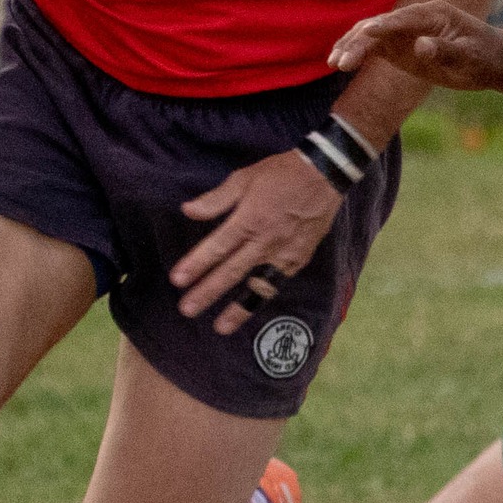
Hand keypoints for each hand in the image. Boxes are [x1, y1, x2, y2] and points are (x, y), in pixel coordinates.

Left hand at [171, 149, 343, 334]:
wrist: (324, 176)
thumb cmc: (281, 174)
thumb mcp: (244, 178)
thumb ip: (216, 199)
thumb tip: (188, 210)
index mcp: (249, 220)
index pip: (217, 248)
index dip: (196, 265)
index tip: (177, 280)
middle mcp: (265, 242)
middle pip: (232, 272)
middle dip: (208, 293)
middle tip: (187, 310)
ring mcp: (284, 254)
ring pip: (258, 286)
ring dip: (238, 309)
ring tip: (221, 327)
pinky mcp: (299, 259)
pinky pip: (277, 282)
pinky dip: (263, 297)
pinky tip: (251, 307)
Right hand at [331, 1, 502, 104]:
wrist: (493, 61)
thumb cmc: (486, 57)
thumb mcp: (471, 57)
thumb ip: (446, 51)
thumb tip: (420, 47)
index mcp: (433, 14)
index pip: (403, 18)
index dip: (383, 26)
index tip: (365, 34)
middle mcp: (414, 19)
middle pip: (380, 25)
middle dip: (359, 42)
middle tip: (342, 62)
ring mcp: (404, 32)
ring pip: (370, 35)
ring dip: (351, 47)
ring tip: (335, 64)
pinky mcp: (400, 46)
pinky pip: (372, 47)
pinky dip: (356, 54)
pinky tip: (339, 64)